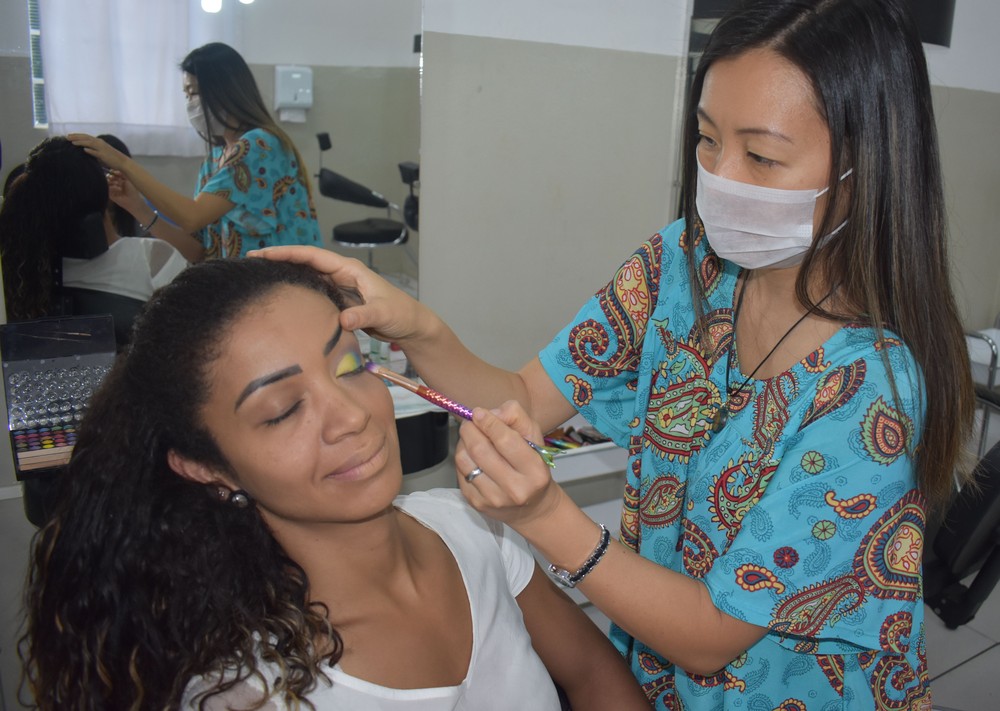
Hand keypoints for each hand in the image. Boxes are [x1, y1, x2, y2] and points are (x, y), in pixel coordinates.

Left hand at [68, 133, 128, 171]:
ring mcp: (102, 149)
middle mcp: (100, 143)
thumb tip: (84, 150)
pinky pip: (96, 152)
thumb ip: (93, 150)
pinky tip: (84, 150)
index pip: (86, 136)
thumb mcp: (100, 152)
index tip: (68, 135)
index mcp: (98, 141)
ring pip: (90, 143)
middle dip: (76, 137)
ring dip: (81, 142)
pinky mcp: (104, 155)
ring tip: (72, 143)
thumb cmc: (111, 158)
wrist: (122, 162)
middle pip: (86, 138)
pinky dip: (90, 150)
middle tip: (66, 137)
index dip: (77, 135)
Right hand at [106, 170, 145, 215]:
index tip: (113, 171)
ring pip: (107, 182)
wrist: (133, 201)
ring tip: (118, 183)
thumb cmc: (132, 190)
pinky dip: (112, 187)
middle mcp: (114, 184)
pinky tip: (118, 188)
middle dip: (111, 176)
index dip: (112, 172)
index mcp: (118, 180)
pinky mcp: (109, 194)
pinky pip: (107, 189)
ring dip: (112, 181)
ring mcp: (111, 189)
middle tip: (113, 177)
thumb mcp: (127, 180)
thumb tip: (112, 170)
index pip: (112, 174)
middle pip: (108, 177)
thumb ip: (121, 174)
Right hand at [249, 245, 427, 342]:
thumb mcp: (384, 314)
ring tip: (258, 276)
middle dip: (278, 260)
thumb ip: (364, 315)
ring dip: (285, 275)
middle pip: (304, 263)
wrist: (411, 325)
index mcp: (349, 269)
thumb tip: (343, 320)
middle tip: (249, 262)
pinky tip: (281, 297)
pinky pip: (313, 292)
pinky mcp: (339, 301)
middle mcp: (341, 274)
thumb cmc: (401, 314)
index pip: (312, 256)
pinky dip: (296, 292)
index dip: (287, 253)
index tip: (262, 254)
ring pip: (306, 277)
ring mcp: (339, 287)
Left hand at [456, 401, 561, 528]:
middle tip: (471, 422)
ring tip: (471, 438)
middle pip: (480, 450)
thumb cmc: (533, 468)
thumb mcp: (535, 439)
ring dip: (463, 443)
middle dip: (470, 429)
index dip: (488, 422)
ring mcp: (494, 499)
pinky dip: (463, 458)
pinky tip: (472, 456)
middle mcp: (515, 488)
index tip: (479, 412)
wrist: (532, 508)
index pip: (505, 440)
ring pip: (464, 460)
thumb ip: (517, 418)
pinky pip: (460, 472)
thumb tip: (490, 413)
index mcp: (535, 471)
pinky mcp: (477, 504)